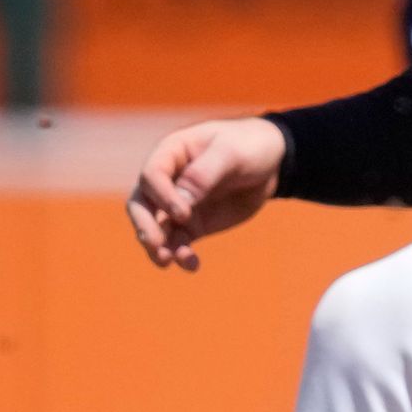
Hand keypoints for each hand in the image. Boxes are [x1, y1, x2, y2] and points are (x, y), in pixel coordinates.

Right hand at [126, 117, 286, 270]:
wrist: (270, 163)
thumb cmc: (249, 146)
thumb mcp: (232, 152)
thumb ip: (205, 174)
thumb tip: (180, 201)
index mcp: (171, 153)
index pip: (152, 175)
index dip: (162, 196)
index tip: (183, 213)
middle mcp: (167, 180)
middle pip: (141, 204)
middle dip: (145, 226)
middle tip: (156, 245)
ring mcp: (177, 204)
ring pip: (155, 228)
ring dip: (157, 246)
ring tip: (167, 262)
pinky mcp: (192, 224)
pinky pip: (178, 242)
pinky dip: (181, 255)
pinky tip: (192, 264)